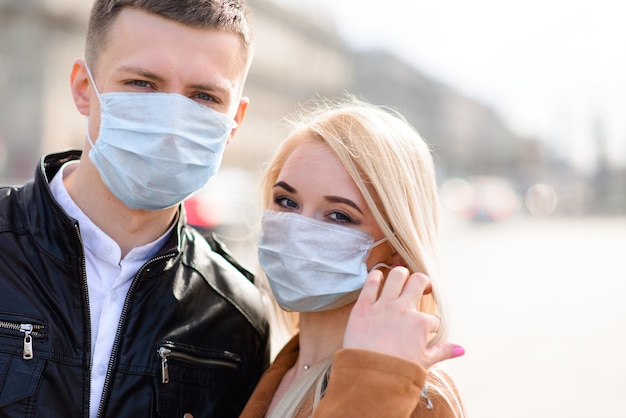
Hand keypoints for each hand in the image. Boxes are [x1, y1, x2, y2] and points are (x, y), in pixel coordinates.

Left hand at [343, 266, 463, 369]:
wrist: (370, 377)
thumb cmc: (397, 373)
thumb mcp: (424, 363)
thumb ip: (443, 352)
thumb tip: (461, 349)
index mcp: (420, 324)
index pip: (433, 318)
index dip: (432, 325)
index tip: (426, 332)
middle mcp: (404, 309)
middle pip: (419, 281)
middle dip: (423, 282)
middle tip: (421, 288)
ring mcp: (383, 306)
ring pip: (397, 275)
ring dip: (401, 274)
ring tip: (401, 279)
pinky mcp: (363, 306)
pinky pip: (371, 283)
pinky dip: (376, 276)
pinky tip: (378, 277)